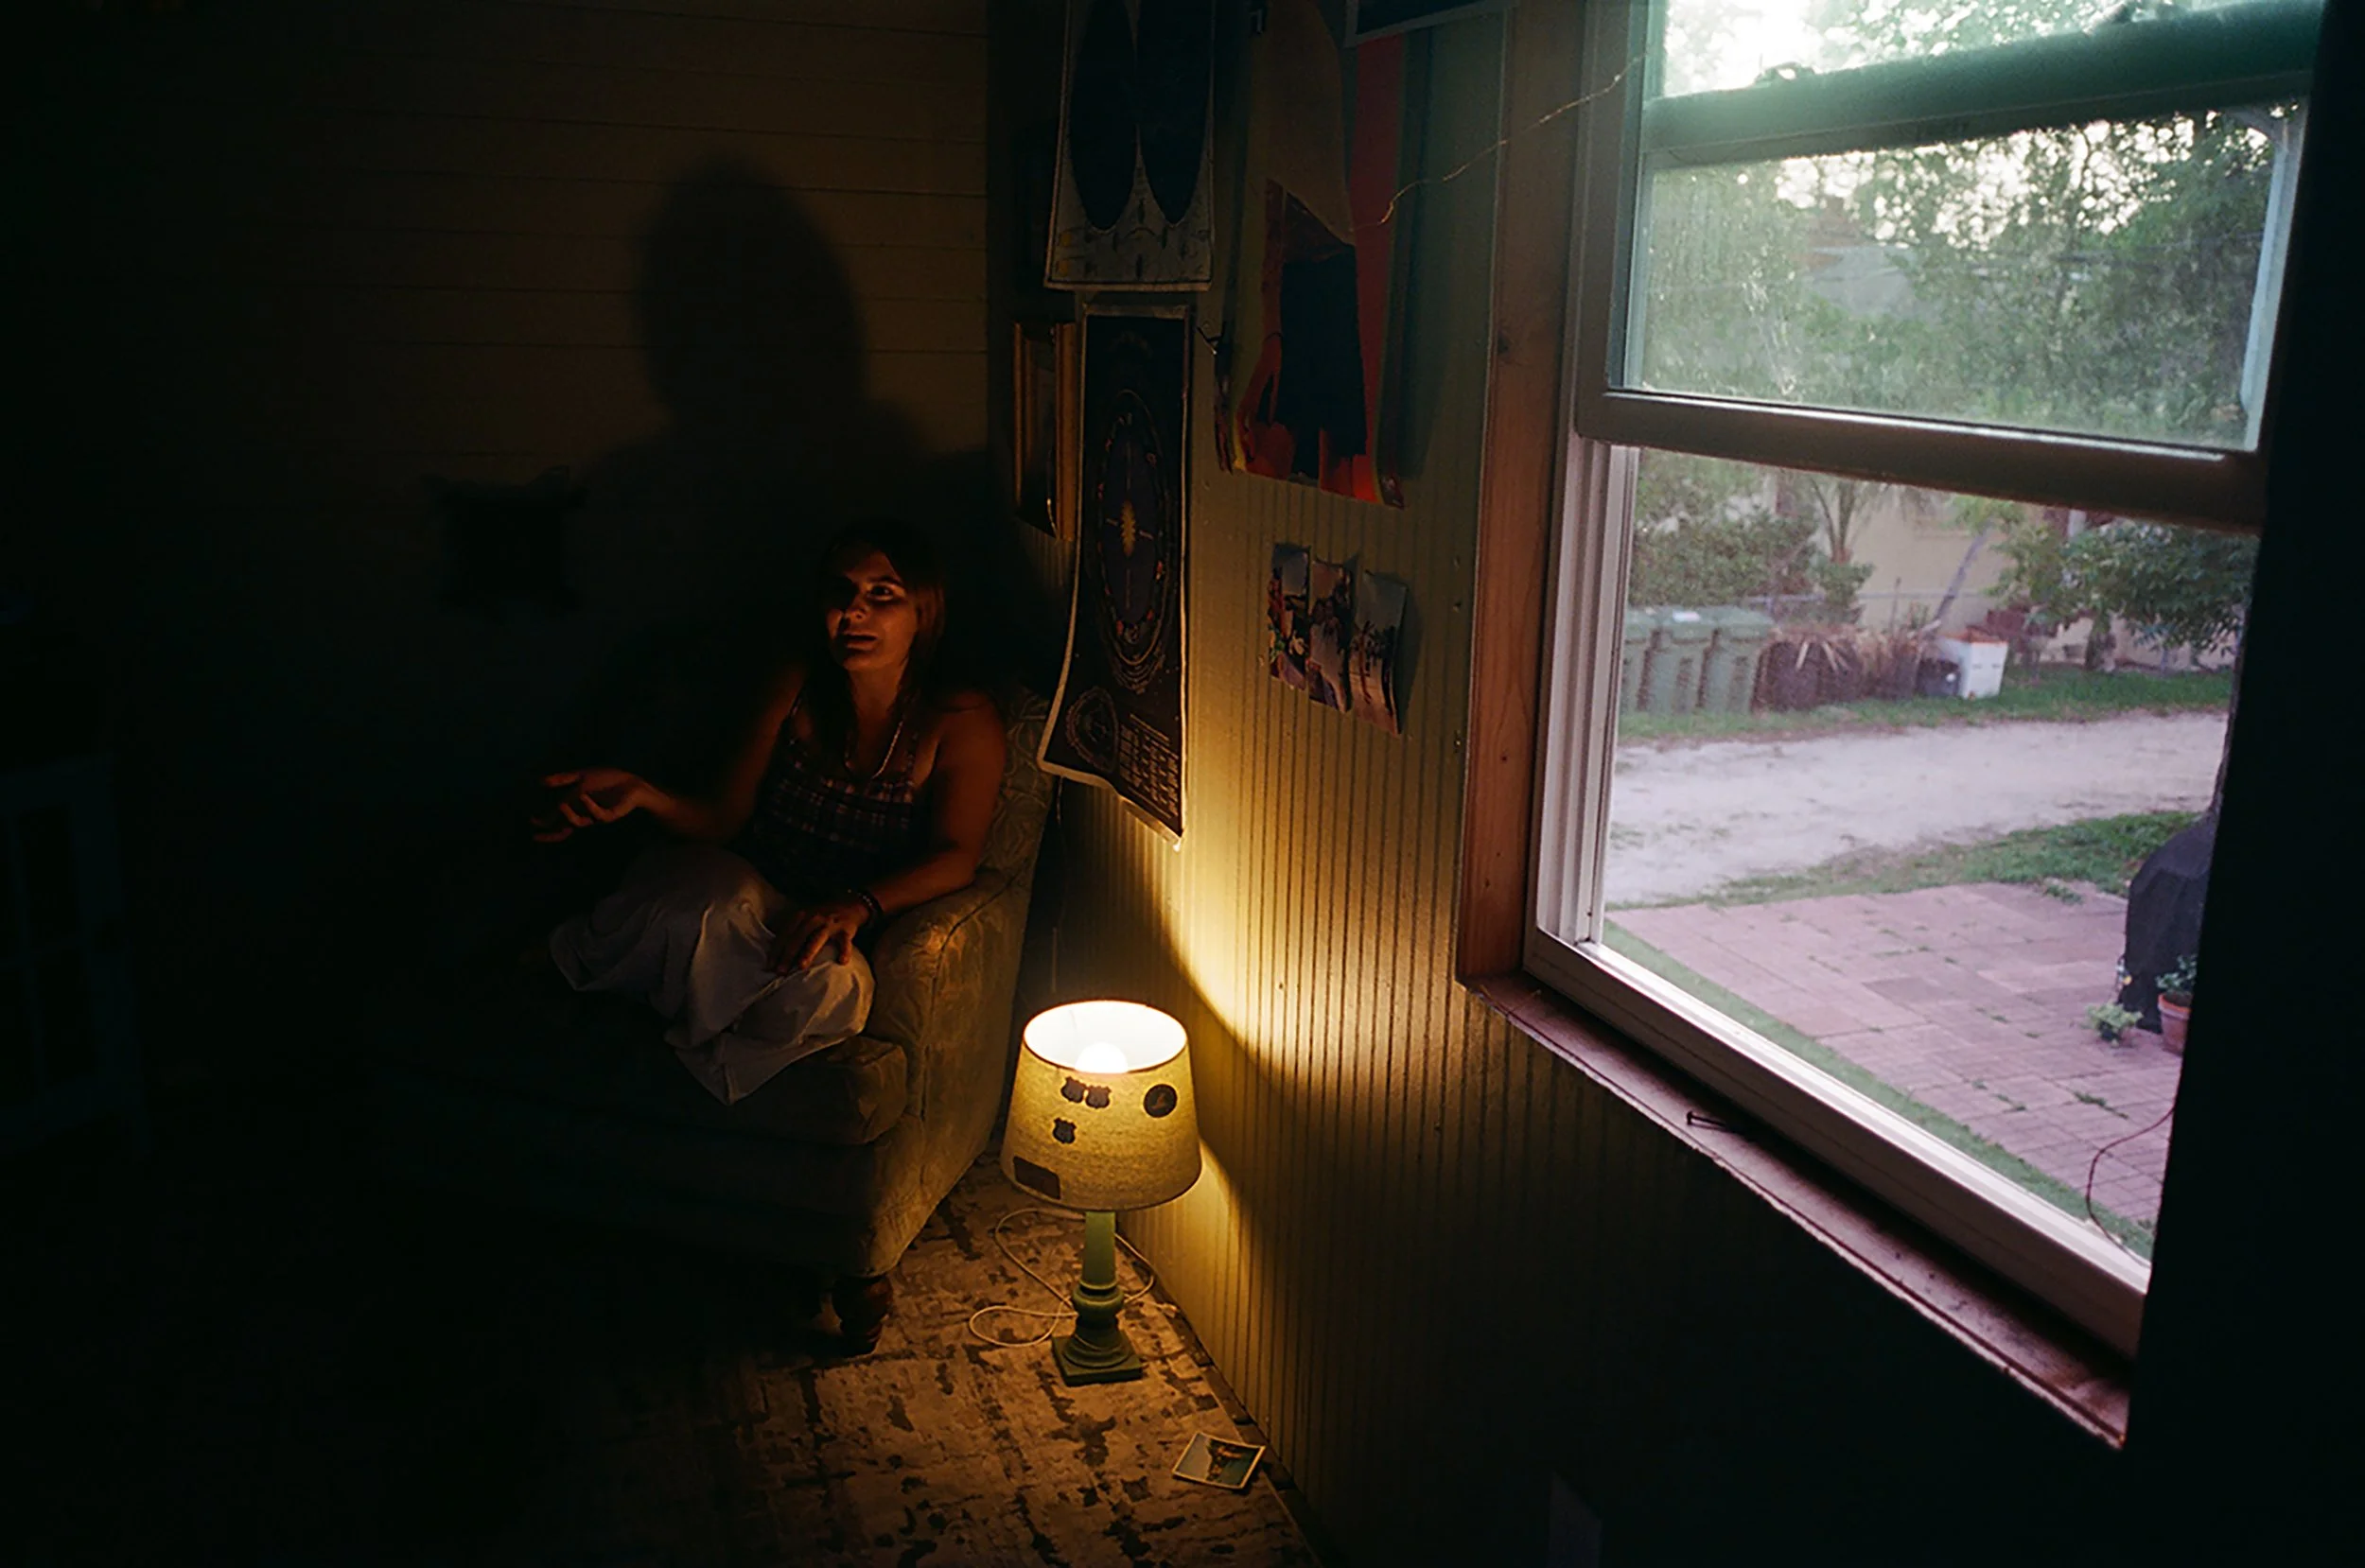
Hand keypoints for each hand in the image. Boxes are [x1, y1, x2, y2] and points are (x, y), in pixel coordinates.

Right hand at [532, 766, 651, 841]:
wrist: (631, 781)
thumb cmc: (608, 780)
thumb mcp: (581, 777)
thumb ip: (563, 780)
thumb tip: (540, 781)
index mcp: (578, 807)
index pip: (558, 819)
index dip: (545, 822)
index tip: (531, 821)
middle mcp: (585, 815)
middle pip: (565, 828)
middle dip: (551, 832)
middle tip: (537, 832)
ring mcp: (597, 816)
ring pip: (578, 823)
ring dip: (568, 816)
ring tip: (559, 805)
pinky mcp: (611, 815)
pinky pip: (598, 815)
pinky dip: (590, 807)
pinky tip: (584, 797)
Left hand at [770, 897, 867, 972]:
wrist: (849, 905)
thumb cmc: (822, 916)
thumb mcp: (804, 916)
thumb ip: (790, 928)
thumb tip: (769, 944)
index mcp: (801, 915)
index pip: (785, 934)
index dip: (776, 950)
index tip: (769, 966)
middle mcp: (814, 918)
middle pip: (798, 937)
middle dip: (787, 955)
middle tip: (780, 971)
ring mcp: (830, 924)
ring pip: (818, 938)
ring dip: (809, 952)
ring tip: (801, 966)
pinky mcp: (846, 930)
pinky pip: (845, 942)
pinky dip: (844, 951)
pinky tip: (842, 961)